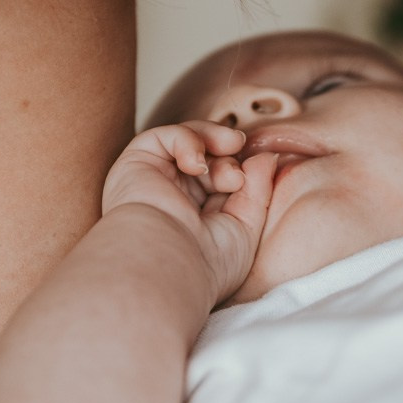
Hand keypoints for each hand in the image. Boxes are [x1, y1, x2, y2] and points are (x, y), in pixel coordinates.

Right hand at [102, 121, 276, 299]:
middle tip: (236, 177)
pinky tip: (197, 164)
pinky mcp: (135, 165)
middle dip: (229, 159)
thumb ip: (258, 190)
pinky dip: (188, 139)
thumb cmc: (206, 263)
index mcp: (195, 218)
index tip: (254, 180)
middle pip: (207, 158)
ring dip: (213, 139)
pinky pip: (163, 136)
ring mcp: (154, 181)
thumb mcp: (246, 227)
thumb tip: (267, 157)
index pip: (222, 182)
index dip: (241, 173)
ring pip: (187, 141)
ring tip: (229, 148)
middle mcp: (173, 199)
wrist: (168, 267)